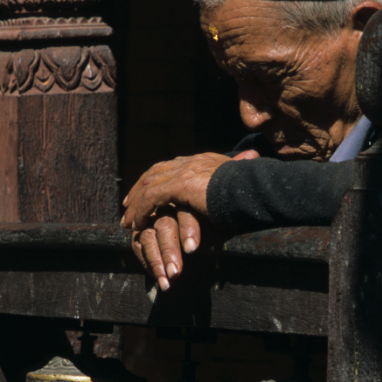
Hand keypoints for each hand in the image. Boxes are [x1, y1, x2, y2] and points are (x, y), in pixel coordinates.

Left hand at [124, 150, 259, 288]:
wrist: (253, 187)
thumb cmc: (251, 188)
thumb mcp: (241, 178)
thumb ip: (240, 168)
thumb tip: (254, 156)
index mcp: (202, 160)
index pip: (172, 166)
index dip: (157, 177)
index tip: (146, 191)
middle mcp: (191, 161)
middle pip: (155, 172)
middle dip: (139, 188)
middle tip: (128, 205)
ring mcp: (184, 171)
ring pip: (149, 184)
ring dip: (136, 203)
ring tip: (128, 221)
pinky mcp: (180, 184)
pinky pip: (152, 197)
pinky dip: (141, 211)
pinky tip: (136, 224)